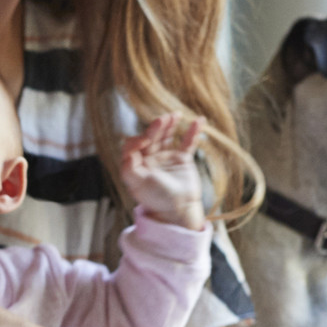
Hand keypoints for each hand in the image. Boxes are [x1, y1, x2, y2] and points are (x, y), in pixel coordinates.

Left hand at [118, 114, 205, 230]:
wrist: (179, 210)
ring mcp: (166, 158)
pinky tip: (199, 121)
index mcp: (136, 164)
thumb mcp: (138, 185)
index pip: (133, 145)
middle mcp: (150, 159)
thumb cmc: (157, 199)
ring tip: (175, 115)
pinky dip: (193, 132)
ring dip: (170, 125)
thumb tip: (127, 152)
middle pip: (151, 137)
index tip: (146, 140)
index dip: (138, 139)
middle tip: (164, 119)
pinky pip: (187, 143)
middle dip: (156, 127)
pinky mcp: (182, 160)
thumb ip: (129, 168)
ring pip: (167, 136)